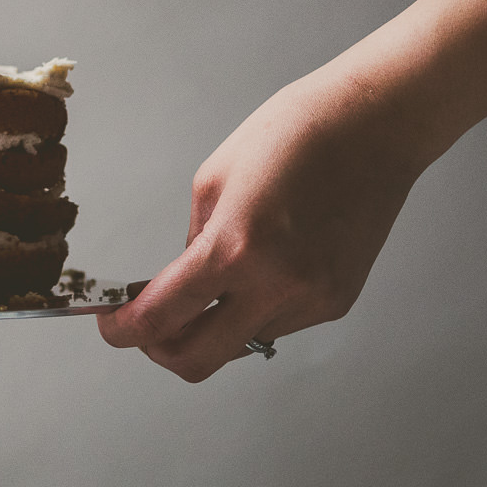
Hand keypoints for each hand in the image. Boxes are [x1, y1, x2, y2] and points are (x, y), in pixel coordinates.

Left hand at [97, 66, 432, 381]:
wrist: (374, 125)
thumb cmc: (296, 133)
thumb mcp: (213, 179)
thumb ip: (191, 242)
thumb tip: (177, 286)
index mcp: (235, 248)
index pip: (160, 318)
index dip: (122, 331)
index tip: (111, 324)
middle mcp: (276, 286)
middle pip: (197, 361)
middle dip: (160, 349)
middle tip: (147, 324)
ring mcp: (311, 300)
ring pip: (240, 344)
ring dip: (213, 325)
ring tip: (214, 280)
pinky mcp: (337, 302)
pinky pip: (278, 325)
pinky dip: (255, 310)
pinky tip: (262, 267)